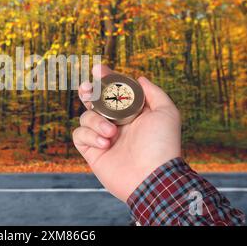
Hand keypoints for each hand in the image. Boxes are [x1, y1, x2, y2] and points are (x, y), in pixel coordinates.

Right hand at [74, 64, 181, 201]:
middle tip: (88, 89)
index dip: (105, 79)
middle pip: (94, 100)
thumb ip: (153, 92)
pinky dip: (89, 135)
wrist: (152, 177)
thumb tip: (140, 78)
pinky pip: (79, 135)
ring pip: (86, 116)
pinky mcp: (92, 152)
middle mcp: (116, 123)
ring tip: (111, 133)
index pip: (114, 91)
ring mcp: (102, 137)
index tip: (99, 70)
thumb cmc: (162, 145)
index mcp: (131, 113)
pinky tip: (104, 143)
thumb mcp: (166, 113)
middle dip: (88, 91)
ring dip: (96, 120)